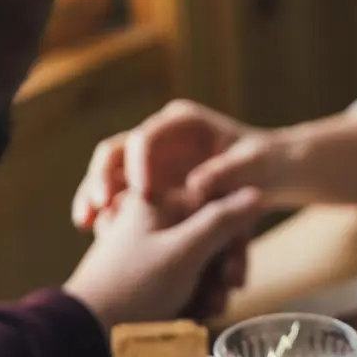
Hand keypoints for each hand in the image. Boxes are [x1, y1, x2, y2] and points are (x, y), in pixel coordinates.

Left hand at [63, 187, 263, 328]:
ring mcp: (150, 247)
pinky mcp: (147, 274)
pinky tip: (193, 315)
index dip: (233, 238)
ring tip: (206, 311)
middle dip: (221, 270)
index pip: (216, 205)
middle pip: (210, 236)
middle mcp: (154, 219)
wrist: (88, 329)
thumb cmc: (134, 286)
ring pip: (200, 261)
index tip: (234, 270)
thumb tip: (256, 192)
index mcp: (158, 200)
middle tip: (223, 295)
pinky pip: (183, 279)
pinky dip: (192, 296)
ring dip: (210, 288)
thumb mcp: (184, 251)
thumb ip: (222, 221)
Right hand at [71, 100, 286, 294]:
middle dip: (102, 177)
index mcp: (182, 123)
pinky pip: (119, 196)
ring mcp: (151, 160)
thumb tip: (196, 185)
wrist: (270, 173)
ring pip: (110, 174)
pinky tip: (97, 233)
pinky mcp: (148, 184)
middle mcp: (160, 137)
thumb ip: (229, 172)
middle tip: (98, 206)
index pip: (147, 136)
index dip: (139, 163)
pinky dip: (106, 212)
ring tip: (86, 224)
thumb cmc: (265, 164)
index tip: (143, 194)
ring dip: (94, 196)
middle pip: (116, 151)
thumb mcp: (255, 166)